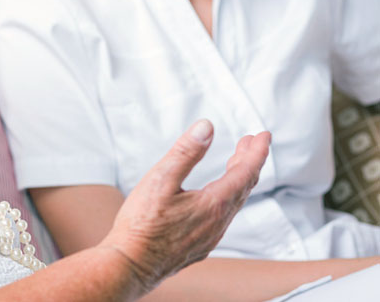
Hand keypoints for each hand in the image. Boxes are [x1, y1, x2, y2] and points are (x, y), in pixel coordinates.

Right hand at [99, 119, 270, 294]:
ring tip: (234, 164)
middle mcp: (217, 223)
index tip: (264, 135)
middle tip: (250, 143)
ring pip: (233, 204)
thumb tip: (206, 127)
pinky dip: (226, 199)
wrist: (130, 265)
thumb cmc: (141, 224)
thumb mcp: (160, 179)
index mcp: (213, 204)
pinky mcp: (199, 246)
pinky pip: (222, 218)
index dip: (257, 152)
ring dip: (238, 180)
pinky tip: (213, 198)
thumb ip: (185, 152)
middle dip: (249, 162)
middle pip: (243, 187)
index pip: (245, 172)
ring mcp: (209, 237)